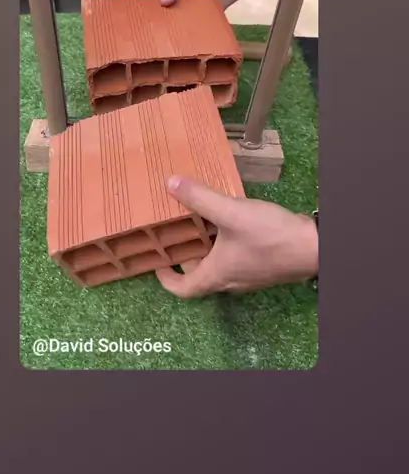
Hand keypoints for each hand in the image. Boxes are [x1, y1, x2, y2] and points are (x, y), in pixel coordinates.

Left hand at [155, 177, 318, 297]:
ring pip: (220, 267)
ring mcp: (249, 275)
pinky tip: (230, 223)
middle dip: (187, 257)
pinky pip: (236, 260)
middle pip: (201, 276)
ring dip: (207, 250)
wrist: (313, 247)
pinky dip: (225, 245)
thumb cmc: (268, 236)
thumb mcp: (231, 212)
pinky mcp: (263, 266)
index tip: (158, 264)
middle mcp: (231, 281)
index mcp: (217, 275)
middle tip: (177, 235)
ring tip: (200, 224)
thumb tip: (170, 184)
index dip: (167, 279)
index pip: (184, 289)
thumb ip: (200, 198)